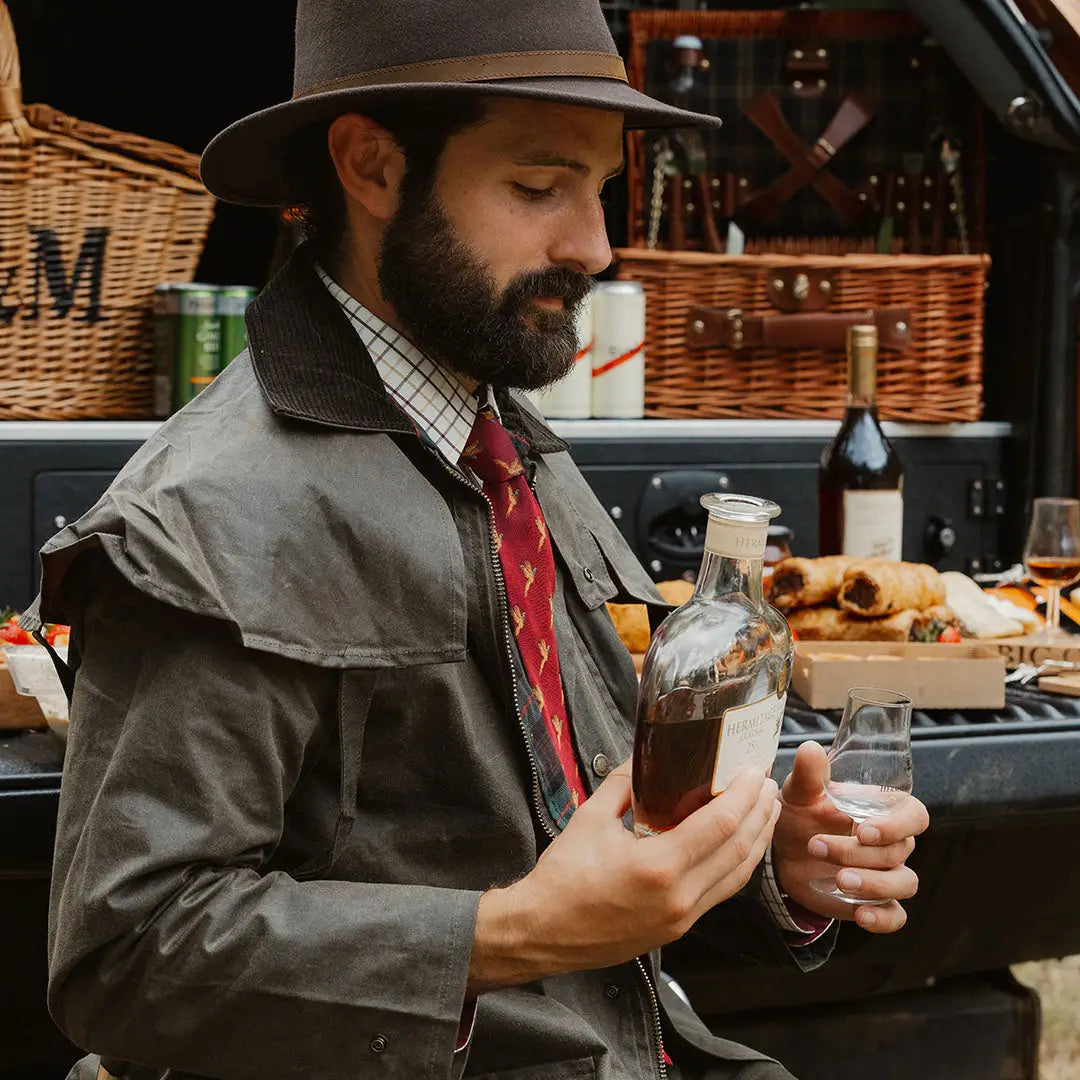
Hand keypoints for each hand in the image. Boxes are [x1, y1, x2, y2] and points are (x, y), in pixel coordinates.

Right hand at [468, 762, 779, 992]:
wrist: (543, 931)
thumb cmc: (563, 877)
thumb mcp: (590, 818)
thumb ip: (623, 784)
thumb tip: (644, 757)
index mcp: (658, 866)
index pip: (720, 825)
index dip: (744, 795)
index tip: (755, 771)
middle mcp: (679, 896)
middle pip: (739, 851)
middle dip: (759, 814)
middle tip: (768, 784)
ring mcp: (682, 917)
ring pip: (738, 877)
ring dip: (756, 840)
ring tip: (765, 810)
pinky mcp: (678, 929)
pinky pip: (720, 893)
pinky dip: (738, 865)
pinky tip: (740, 845)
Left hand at [772, 741, 928, 932]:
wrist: (785, 853)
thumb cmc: (800, 814)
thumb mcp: (799, 793)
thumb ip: (808, 774)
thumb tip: (811, 749)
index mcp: (882, 810)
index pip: (915, 815)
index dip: (897, 825)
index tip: (863, 830)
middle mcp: (892, 843)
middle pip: (899, 851)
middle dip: (858, 852)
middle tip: (816, 846)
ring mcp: (886, 874)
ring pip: (904, 883)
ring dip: (873, 884)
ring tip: (839, 880)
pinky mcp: (876, 901)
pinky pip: (897, 916)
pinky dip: (883, 918)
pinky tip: (861, 915)